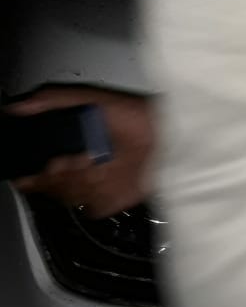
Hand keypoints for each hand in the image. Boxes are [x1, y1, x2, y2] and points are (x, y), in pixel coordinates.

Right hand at [6, 86, 154, 218]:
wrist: (168, 135)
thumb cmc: (134, 114)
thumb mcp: (87, 98)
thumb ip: (50, 100)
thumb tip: (16, 107)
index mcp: (71, 148)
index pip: (38, 171)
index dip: (31, 173)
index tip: (28, 171)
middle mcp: (81, 169)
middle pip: (51, 186)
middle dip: (57, 173)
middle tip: (71, 159)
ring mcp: (97, 187)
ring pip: (70, 196)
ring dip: (78, 179)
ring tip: (93, 160)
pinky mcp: (114, 200)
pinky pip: (94, 208)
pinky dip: (96, 195)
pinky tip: (104, 176)